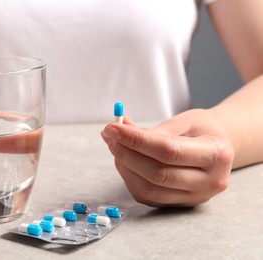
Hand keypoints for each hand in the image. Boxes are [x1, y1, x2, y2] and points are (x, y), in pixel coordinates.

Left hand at [101, 109, 233, 206]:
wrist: (220, 147)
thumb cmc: (201, 130)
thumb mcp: (184, 121)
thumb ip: (154, 130)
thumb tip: (119, 130)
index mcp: (216, 154)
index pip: (168, 151)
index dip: (136, 140)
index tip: (113, 128)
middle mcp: (210, 181)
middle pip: (158, 174)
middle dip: (126, 154)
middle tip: (109, 136)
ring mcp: (196, 197)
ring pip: (150, 189)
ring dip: (125, 167)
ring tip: (116, 146)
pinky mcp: (182, 204)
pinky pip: (148, 196)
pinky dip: (130, 178)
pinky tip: (125, 161)